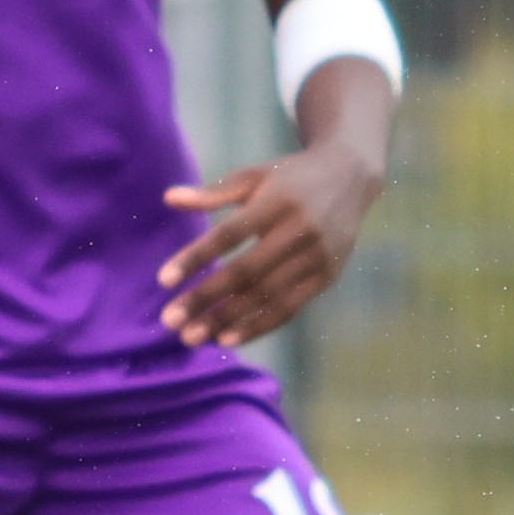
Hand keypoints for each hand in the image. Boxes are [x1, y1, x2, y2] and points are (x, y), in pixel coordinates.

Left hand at [159, 142, 381, 346]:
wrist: (350, 177)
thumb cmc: (289, 178)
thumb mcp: (253, 177)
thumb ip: (212, 193)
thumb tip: (167, 199)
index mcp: (276, 202)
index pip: (229, 235)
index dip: (196, 258)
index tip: (163, 281)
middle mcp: (300, 231)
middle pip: (246, 272)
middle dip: (206, 299)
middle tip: (170, 321)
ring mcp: (317, 257)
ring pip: (266, 295)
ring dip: (227, 319)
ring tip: (192, 337)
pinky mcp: (327, 276)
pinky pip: (290, 308)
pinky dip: (259, 326)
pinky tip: (228, 338)